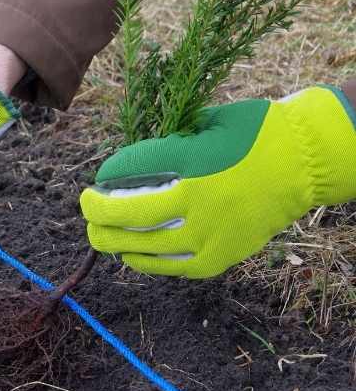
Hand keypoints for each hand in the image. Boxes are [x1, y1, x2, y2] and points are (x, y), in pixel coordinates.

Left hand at [81, 86, 355, 277]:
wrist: (303, 162)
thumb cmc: (252, 134)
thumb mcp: (205, 124)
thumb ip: (168, 144)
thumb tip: (129, 166)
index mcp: (191, 163)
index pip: (130, 172)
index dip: (106, 179)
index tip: (96, 180)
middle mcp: (197, 202)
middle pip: (129, 216)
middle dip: (97, 215)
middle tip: (87, 210)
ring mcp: (209, 234)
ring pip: (145, 246)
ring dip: (114, 241)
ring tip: (100, 235)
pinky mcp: (220, 256)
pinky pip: (172, 266)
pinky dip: (146, 262)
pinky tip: (130, 256)